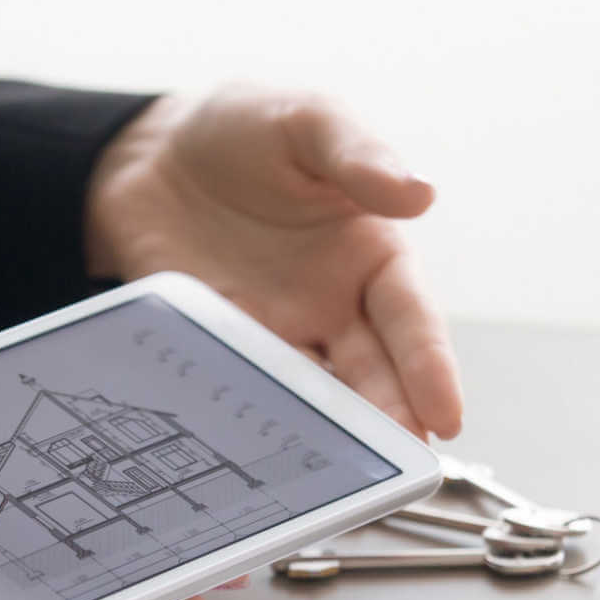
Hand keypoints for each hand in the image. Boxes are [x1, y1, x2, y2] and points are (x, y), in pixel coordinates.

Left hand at [86, 87, 462, 440]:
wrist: (151, 155)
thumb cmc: (247, 129)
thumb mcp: (306, 122)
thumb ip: (357, 156)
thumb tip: (420, 192)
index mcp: (373, 255)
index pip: (411, 320)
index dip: (431, 369)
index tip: (447, 416)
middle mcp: (334, 308)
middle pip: (373, 375)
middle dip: (390, 423)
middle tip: (400, 468)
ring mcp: (277, 336)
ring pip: (315, 398)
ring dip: (331, 438)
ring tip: (342, 477)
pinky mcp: (221, 351)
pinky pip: (244, 392)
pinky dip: (258, 423)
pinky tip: (262, 452)